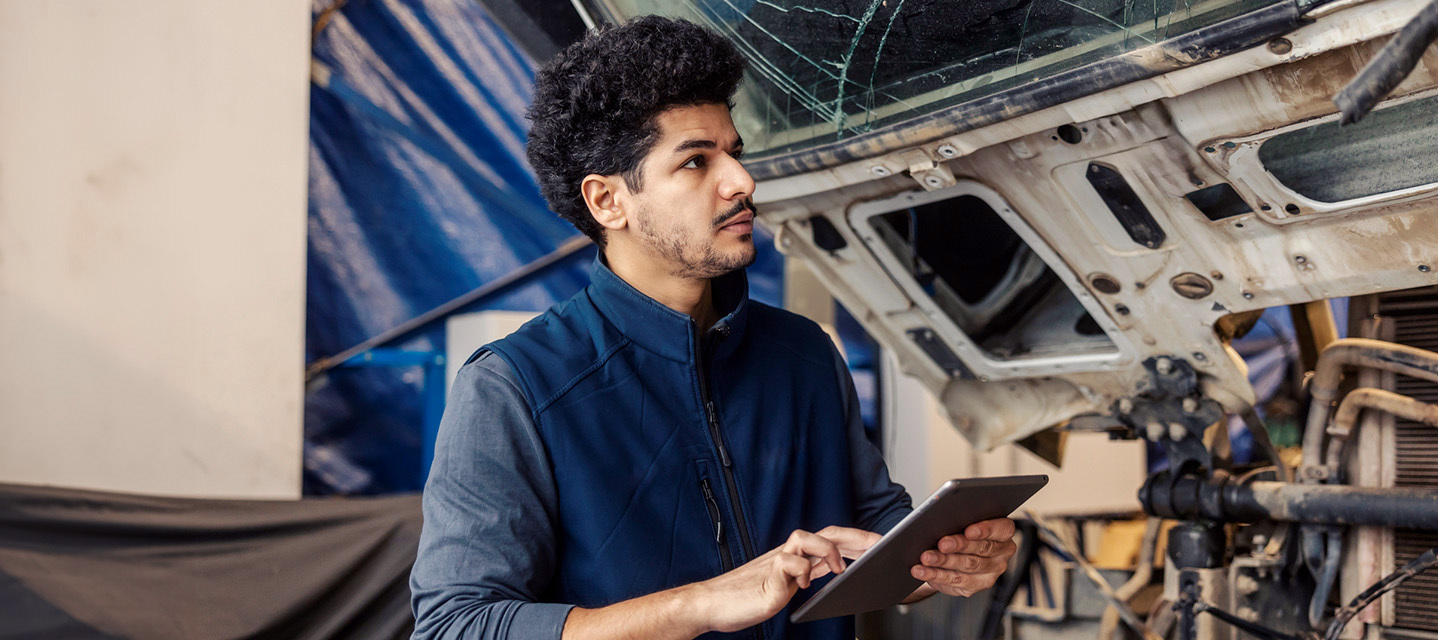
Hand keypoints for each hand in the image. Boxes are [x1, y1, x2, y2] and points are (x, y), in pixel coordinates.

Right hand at [693, 527, 874, 632]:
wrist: (712, 603)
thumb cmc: (746, 596)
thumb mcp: (787, 585)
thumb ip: (806, 574)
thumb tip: (832, 569)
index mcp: (796, 557)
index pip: (831, 538)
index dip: (856, 538)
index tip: (879, 543)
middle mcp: (788, 554)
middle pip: (826, 532)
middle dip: (855, 537)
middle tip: (878, 544)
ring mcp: (777, 563)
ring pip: (805, 537)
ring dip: (828, 549)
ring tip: (838, 568)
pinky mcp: (768, 577)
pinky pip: (788, 563)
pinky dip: (801, 572)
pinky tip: (802, 586)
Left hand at [909, 517, 1016, 596]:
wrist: (952, 555)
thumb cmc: (958, 531)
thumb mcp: (962, 523)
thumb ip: (960, 520)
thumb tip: (942, 519)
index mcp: (1003, 533)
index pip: (1002, 529)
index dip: (986, 530)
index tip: (968, 530)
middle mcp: (1001, 554)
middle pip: (982, 548)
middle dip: (959, 545)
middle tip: (942, 543)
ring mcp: (990, 573)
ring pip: (967, 566)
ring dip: (944, 561)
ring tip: (926, 557)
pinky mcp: (974, 586)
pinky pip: (954, 581)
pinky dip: (935, 575)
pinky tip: (922, 571)